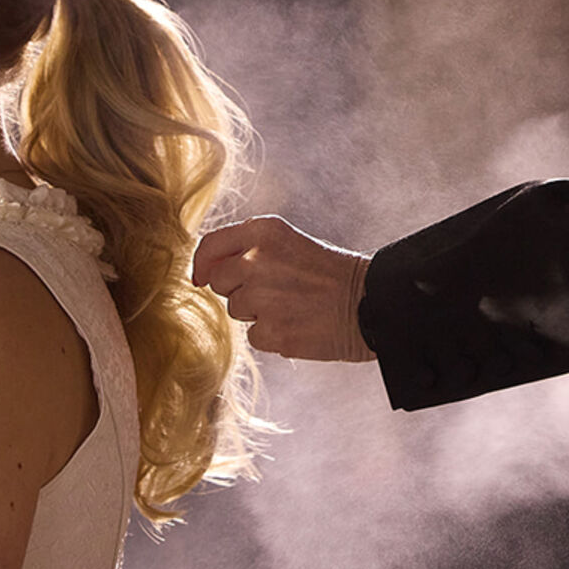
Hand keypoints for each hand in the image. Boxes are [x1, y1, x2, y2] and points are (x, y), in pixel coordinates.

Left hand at [192, 216, 374, 361]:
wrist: (368, 303)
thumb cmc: (326, 273)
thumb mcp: (286, 242)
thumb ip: (245, 249)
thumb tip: (200, 275)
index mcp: (263, 232)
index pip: (210, 246)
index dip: (202, 264)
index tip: (202, 277)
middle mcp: (257, 261)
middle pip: (219, 282)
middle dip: (238, 288)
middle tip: (275, 289)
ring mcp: (263, 298)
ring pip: (236, 310)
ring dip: (257, 313)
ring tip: (292, 305)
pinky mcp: (272, 331)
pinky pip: (253, 336)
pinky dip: (272, 335)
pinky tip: (298, 323)